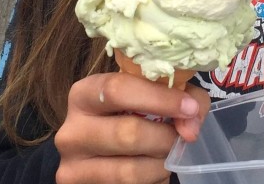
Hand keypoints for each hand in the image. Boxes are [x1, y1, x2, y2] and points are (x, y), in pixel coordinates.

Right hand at [54, 71, 208, 183]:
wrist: (99, 152)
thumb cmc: (128, 114)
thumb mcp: (146, 95)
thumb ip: (177, 96)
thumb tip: (191, 122)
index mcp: (83, 94)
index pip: (118, 90)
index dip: (159, 98)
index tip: (188, 108)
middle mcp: (71, 131)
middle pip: (127, 134)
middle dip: (165, 137)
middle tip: (182, 137)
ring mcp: (73, 167)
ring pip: (129, 171)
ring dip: (161, 164)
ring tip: (167, 155)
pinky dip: (151, 180)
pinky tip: (152, 169)